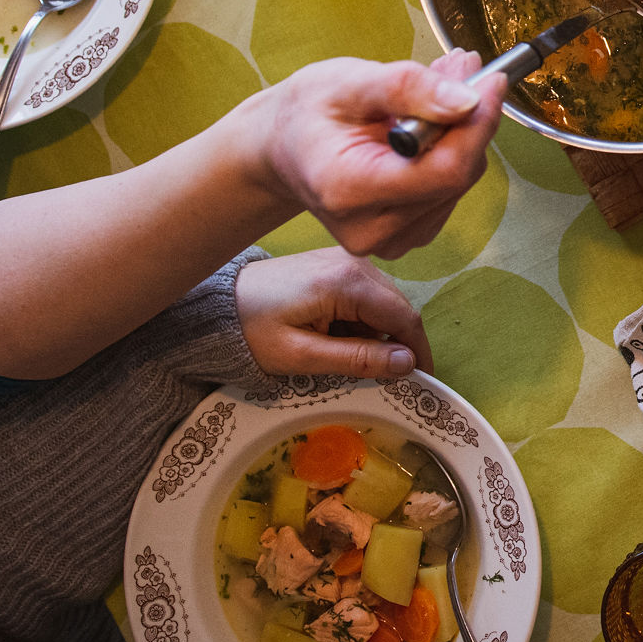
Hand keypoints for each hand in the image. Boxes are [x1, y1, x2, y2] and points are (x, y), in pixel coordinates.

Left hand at [235, 247, 430, 377]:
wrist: (218, 303)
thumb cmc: (253, 331)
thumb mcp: (302, 355)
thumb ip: (357, 359)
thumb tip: (408, 363)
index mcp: (347, 282)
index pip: (404, 317)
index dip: (418, 351)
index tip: (423, 381)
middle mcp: (355, 263)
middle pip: (398, 307)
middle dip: (396, 343)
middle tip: (379, 375)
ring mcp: (346, 260)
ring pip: (385, 302)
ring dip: (377, 332)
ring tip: (346, 354)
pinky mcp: (337, 264)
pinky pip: (368, 294)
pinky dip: (362, 320)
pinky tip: (337, 335)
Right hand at [243, 54, 506, 260]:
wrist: (283, 148)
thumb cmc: (307, 114)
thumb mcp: (348, 82)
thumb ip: (407, 88)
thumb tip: (468, 102)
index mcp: (348, 191)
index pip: (443, 171)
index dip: (477, 126)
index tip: (492, 82)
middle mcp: (371, 228)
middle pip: (455, 177)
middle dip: (470, 119)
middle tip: (464, 68)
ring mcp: (390, 240)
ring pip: (459, 183)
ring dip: (463, 132)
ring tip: (438, 87)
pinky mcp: (407, 236)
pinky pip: (449, 191)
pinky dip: (451, 151)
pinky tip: (430, 122)